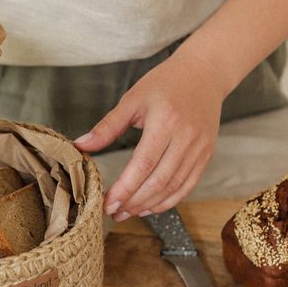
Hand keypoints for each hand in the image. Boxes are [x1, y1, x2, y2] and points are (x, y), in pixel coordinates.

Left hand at [74, 49, 223, 217]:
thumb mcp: (132, 99)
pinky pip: (187, 185)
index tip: (108, 203)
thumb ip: (107, 126)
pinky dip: (168, 200)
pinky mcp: (206, 155)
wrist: (204, 74)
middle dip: (134, 201)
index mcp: (166, 122)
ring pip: (174, 187)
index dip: (125, 188)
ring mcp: (200, 149)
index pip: (144, 164)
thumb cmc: (165, 83)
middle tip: (114, 212)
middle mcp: (186, 138)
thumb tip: (81, 146)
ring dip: (149, 205)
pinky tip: (150, 206)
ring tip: (128, 212)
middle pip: (159, 181)